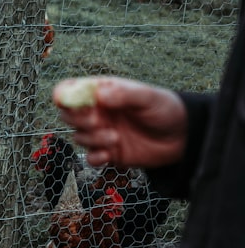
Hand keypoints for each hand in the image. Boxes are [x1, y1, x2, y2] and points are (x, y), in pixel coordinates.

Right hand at [53, 76, 187, 167]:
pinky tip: (110, 154)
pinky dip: (96, 157)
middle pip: (67, 114)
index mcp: (102, 93)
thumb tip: (98, 95)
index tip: (66, 102)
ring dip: (92, 139)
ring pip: (78, 136)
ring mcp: (101, 133)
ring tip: (115, 138)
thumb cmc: (166, 110)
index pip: (70, 89)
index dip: (62, 95)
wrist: (183, 138)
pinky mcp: (108, 153)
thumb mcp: (147, 97)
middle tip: (98, 121)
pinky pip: (90, 157)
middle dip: (78, 119)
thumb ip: (124, 94)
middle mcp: (97, 112)